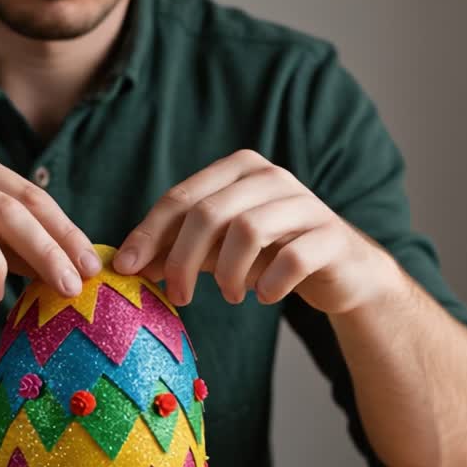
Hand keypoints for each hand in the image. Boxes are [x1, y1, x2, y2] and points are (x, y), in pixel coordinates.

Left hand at [112, 149, 401, 313]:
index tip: (126, 268)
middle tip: (178, 296)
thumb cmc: (269, 255)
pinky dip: (269, 284)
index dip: (148, 234)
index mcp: (238, 169)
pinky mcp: (331, 236)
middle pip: (209, 213)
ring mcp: (305, 203)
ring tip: (227, 296)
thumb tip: (128, 264)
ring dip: (227, 273)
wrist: (340, 271)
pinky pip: (292, 259)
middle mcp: (271, 177)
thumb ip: (177, 250)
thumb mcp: (216, 250)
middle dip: (182, 259)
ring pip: (248, 230)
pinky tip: (264, 296)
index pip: (181, 197)